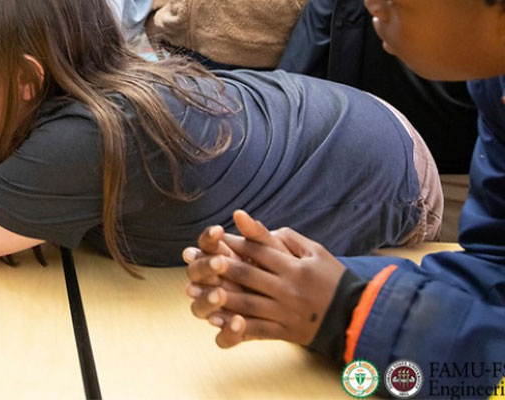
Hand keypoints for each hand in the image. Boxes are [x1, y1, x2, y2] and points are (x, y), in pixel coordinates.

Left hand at [185, 210, 343, 347]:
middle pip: (250, 274)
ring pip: (248, 303)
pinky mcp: (286, 332)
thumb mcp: (316, 251)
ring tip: (198, 291)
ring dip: (221, 297)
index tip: (215, 238)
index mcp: (296, 266)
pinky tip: (217, 320)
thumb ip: (287, 238)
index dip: (236, 243)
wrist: (355, 316)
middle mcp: (289, 288)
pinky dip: (236, 326)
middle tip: (201, 261)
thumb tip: (254, 223)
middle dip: (223, 268)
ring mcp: (287, 312)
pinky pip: (257, 330)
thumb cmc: (332, 278)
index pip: (260, 251)